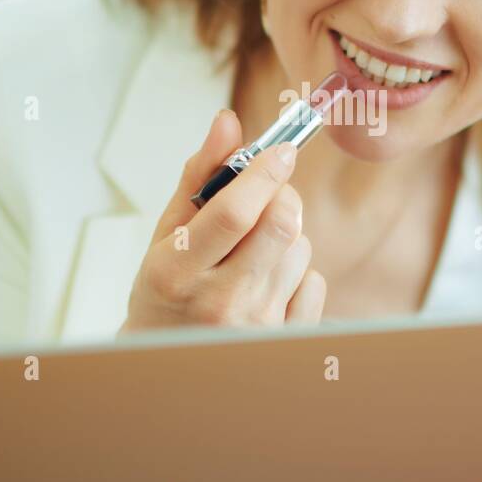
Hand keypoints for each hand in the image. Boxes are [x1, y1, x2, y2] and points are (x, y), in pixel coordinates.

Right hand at [122, 109, 325, 331]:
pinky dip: (298, 271)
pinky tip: (268, 281)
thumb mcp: (168, 231)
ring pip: (300, 248)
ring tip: (253, 251)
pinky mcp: (283, 341)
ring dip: (285, 236)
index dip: (263, 172)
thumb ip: (200, 173)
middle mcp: (217, 301)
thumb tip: (228, 121)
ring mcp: (254, 326)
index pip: (233, 213)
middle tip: (267, 194)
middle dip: (282, 194)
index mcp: (176, 271)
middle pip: (281, 225)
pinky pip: (315, 281)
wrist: (168, 360)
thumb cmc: (166, 287)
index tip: (281, 149)